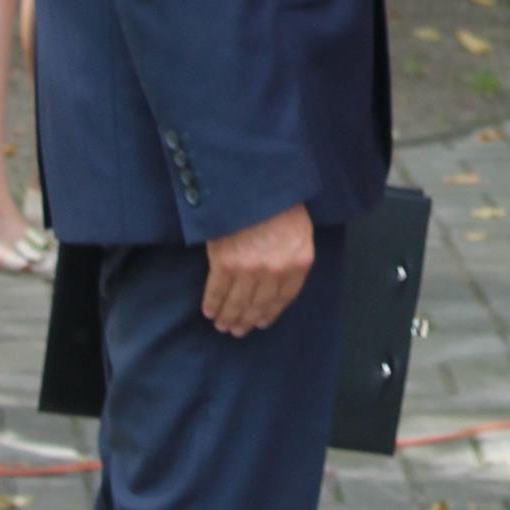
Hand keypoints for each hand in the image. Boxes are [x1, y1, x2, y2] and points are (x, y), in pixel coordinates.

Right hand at [204, 203, 314, 335]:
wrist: (254, 179)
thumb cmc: (277, 199)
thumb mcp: (299, 227)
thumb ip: (292, 254)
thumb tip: (278, 278)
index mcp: (300, 261)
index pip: (285, 297)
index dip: (270, 313)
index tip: (260, 322)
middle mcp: (277, 270)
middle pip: (260, 304)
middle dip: (247, 320)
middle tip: (237, 330)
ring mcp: (251, 268)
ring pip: (238, 302)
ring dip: (228, 317)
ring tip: (222, 325)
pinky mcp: (225, 263)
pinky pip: (218, 290)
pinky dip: (213, 303)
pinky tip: (209, 311)